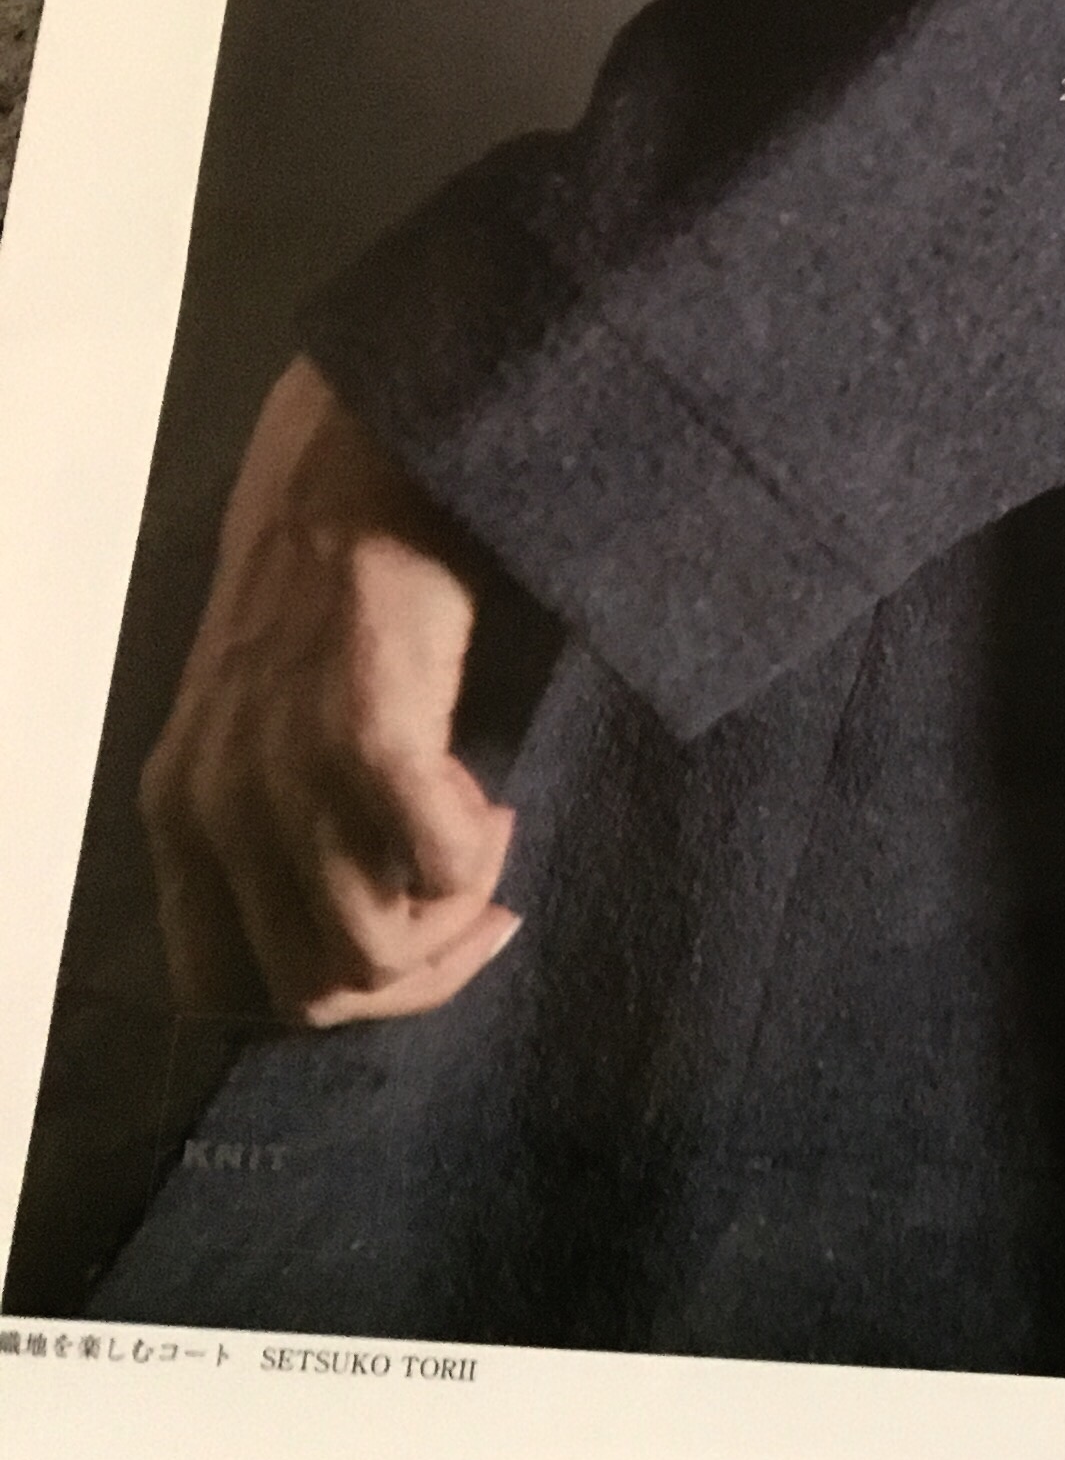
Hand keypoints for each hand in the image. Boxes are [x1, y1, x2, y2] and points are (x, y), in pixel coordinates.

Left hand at [139, 359, 520, 1027]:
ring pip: (375, 948)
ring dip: (456, 914)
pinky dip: (480, 857)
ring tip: (486, 841)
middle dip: (419, 972)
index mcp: (177, 810)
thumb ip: (278, 813)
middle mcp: (214, 807)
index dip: (335, 992)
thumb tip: (357, 909)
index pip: (225, 988)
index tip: (413, 937)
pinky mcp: (364, 738)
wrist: (361, 467)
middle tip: (483, 910)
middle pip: (316, 991)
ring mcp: (284, 776)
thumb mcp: (261, 722)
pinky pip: (439, 868)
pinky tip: (491, 799)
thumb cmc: (331, 584)